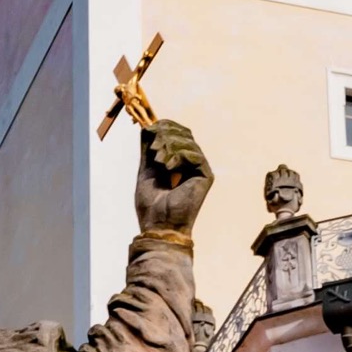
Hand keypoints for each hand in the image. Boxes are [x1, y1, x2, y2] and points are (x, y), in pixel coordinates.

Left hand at [134, 117, 211, 237]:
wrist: (158, 225)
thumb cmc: (151, 204)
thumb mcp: (145, 169)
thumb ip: (148, 149)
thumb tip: (148, 126)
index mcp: (177, 162)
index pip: (176, 133)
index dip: (164, 126)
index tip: (150, 130)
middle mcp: (191, 164)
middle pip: (184, 133)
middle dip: (166, 135)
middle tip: (153, 150)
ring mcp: (199, 170)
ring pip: (188, 142)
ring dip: (170, 146)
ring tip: (159, 161)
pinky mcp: (206, 176)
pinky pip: (195, 154)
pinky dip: (179, 156)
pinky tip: (168, 167)